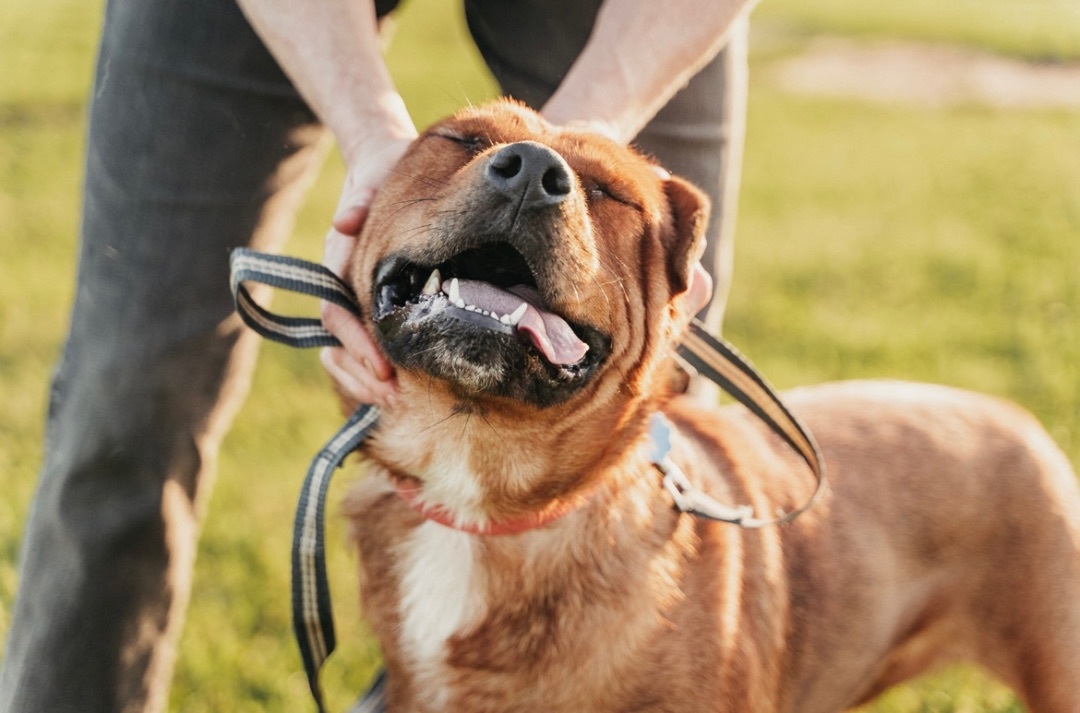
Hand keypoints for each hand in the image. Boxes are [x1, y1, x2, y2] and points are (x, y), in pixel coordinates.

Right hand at [320, 136, 413, 407]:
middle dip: (362, 374)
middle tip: (394, 395)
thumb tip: (347, 222)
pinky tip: (399, 391)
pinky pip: (364, 349)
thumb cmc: (381, 175)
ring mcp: (352, 300)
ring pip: (346, 353)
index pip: (336, 316)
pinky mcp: (369, 307)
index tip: (383, 366)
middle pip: (338, 345)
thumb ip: (359, 199)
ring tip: (396, 401)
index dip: (357, 344)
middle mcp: (340, 287)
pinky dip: (374, 371)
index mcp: (337, 265)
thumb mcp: (372, 179)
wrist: (380, 168)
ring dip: (366, 381)